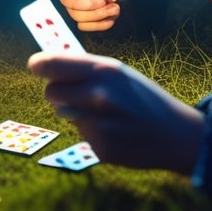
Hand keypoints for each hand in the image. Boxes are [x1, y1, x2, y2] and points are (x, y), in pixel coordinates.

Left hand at [28, 52, 202, 173]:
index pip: (52, 64)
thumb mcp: (119, 73)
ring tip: (102, 113)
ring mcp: (99, 124)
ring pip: (64, 114)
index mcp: (104, 71)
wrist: (176, 134)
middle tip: (75, 93)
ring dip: (75, 112)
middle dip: (58, 92)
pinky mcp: (101, 148)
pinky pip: (81, 134)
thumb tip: (47, 62)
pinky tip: (113, 130)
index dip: (40, 64)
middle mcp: (98, 96)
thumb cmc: (143, 97)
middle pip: (50, 92)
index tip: (36, 65)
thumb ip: (85, 68)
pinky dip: (91, 132)